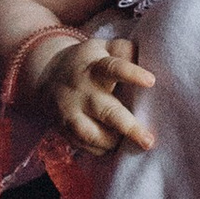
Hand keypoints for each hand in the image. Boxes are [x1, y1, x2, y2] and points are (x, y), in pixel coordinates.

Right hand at [35, 28, 155, 155]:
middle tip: (149, 141)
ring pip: (90, 133)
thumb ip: (125, 50)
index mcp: (95, 67)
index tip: (151, 81)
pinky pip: (82, 145)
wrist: (47, 73)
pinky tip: (115, 149)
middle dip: (128, 127)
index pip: (113, 68)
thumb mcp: (102, 48)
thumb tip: (151, 59)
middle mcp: (82, 90)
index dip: (131, 74)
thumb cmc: (89, 62)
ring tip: (129, 146)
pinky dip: (99, 150)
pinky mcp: (64, 128)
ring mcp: (71, 111)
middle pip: (106, 111)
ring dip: (111, 142)